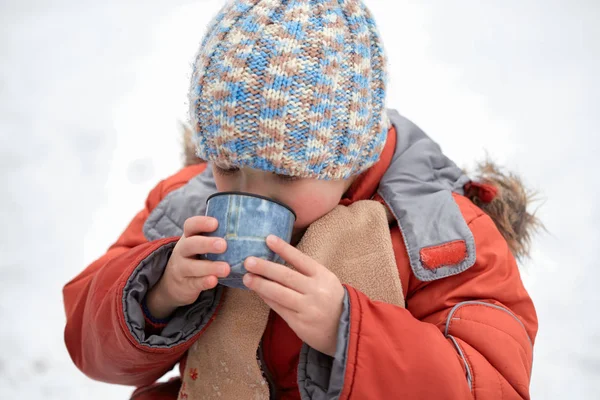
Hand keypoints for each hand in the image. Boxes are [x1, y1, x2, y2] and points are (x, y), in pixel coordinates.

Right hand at [146, 216, 230, 318]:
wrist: (173, 283)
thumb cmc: (196, 257)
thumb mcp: (200, 244)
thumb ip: (216, 235)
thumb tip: (244, 224)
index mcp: (189, 237)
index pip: (190, 225)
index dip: (201, 223)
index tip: (215, 223)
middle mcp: (182, 251)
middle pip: (190, 244)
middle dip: (206, 244)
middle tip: (223, 245)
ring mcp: (181, 268)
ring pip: (192, 266)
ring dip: (210, 267)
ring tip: (226, 268)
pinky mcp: (185, 285)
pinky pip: (194, 283)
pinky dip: (204, 282)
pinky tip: (214, 281)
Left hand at [243, 235, 344, 356]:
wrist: (344, 329)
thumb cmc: (331, 300)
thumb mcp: (325, 281)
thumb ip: (306, 272)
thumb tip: (276, 260)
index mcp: (323, 276)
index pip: (300, 259)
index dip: (284, 248)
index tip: (268, 239)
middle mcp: (316, 291)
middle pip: (286, 276)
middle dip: (265, 268)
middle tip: (248, 261)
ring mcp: (307, 308)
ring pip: (279, 293)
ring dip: (261, 285)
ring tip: (247, 278)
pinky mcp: (299, 323)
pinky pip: (279, 308)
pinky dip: (267, 299)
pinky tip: (258, 292)